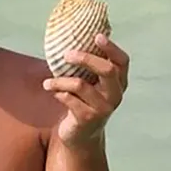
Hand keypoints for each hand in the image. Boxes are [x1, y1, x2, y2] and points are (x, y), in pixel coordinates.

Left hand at [42, 33, 128, 147]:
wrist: (81, 136)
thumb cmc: (84, 102)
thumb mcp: (91, 83)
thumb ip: (91, 65)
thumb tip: (83, 35)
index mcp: (119, 82)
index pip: (122, 61)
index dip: (111, 48)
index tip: (97, 36)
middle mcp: (115, 95)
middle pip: (107, 70)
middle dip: (85, 58)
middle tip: (66, 55)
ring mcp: (104, 108)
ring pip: (80, 84)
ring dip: (59, 80)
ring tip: (47, 82)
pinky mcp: (88, 118)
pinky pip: (69, 99)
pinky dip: (58, 93)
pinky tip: (53, 93)